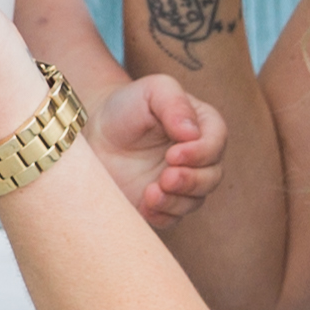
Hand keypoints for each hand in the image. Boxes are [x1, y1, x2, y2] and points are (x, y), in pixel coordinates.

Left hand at [94, 75, 223, 226]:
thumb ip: (175, 104)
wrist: (93, 131)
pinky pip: (172, 218)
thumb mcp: (152, 90)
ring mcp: (181, 183)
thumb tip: (192, 133)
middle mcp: (197, 158)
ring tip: (151, 193)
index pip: (216, 142)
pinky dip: (162, 215)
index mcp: (201, 127)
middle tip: (166, 177)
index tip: (174, 154)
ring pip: (195, 201)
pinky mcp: (162, 203)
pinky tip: (146, 206)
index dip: (201, 152)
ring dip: (176, 200)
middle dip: (191, 180)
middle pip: (211, 176)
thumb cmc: (126, 106)